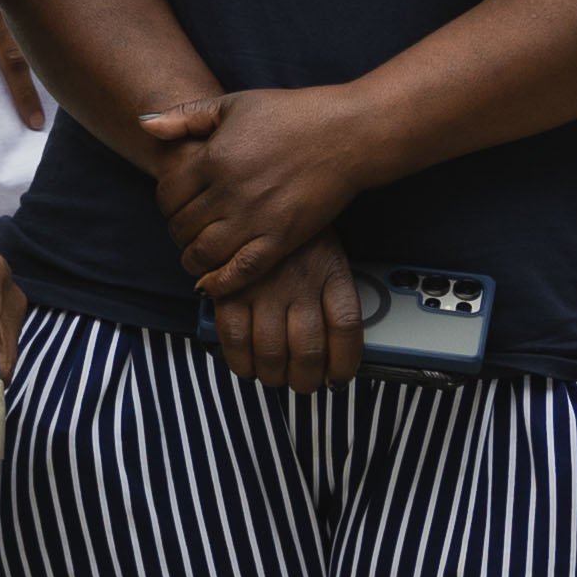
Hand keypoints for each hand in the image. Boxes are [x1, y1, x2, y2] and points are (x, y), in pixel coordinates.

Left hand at [137, 88, 367, 297]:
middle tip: (189, 232)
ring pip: (204, 254)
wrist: (346, 134)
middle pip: (182, 227)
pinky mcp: (281, 238)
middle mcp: (229, 191)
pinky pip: (240, 271)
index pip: (167, 194)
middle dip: (179, 232)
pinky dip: (220, 283)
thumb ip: (186, 116)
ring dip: (193, 260)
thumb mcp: (234, 104)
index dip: (167, 203)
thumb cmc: (292, 114)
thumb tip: (145, 125)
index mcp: (213, 157)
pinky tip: (211, 284)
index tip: (178, 205)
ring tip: (198, 256)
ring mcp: (255, 218)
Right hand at [208, 231, 365, 391]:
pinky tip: (247, 365)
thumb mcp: (326, 251)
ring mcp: (264, 286)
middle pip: (309, 351)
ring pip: (272, 353)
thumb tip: (336, 346)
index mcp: (330, 270)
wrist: (256, 194)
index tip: (338, 377)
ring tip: (275, 375)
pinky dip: (241, 363)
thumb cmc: (292, 233)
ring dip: (274, 376)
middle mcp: (300, 281)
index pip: (346, 328)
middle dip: (306, 380)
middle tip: (302, 382)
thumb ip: (332, 292)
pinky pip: (235, 339)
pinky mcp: (230, 289)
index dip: (345, 363)